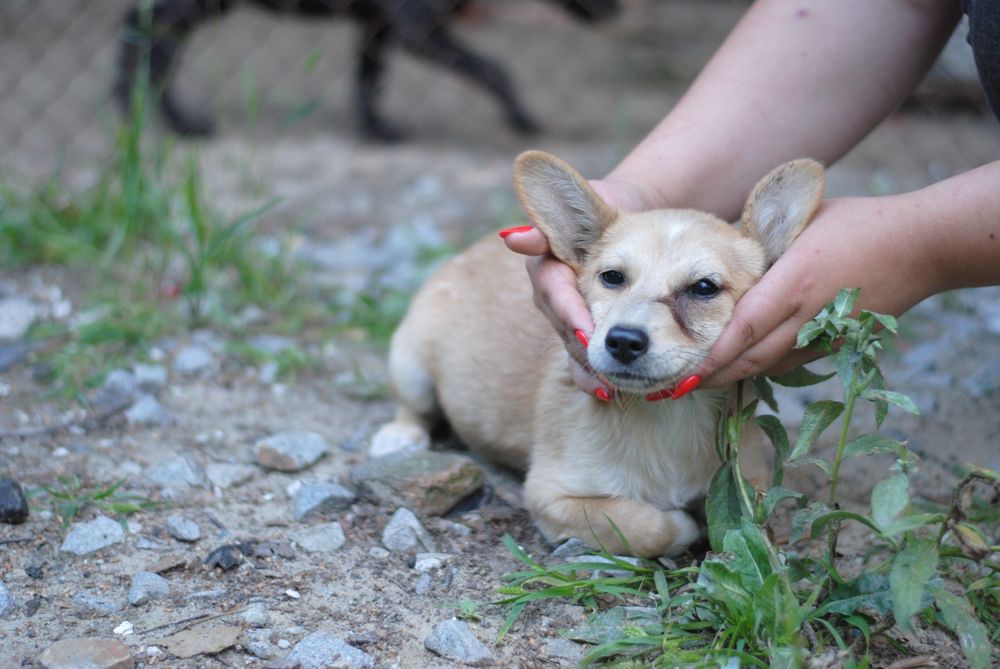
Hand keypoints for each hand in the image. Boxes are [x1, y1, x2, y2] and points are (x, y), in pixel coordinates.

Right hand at [501, 178, 655, 397]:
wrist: (633, 220)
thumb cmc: (609, 207)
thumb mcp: (589, 200)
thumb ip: (557, 215)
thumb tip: (516, 238)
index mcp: (548, 266)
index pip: (554, 293)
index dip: (570, 313)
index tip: (589, 331)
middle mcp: (552, 296)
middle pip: (564, 326)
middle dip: (584, 346)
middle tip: (606, 362)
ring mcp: (567, 318)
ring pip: (573, 347)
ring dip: (589, 367)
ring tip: (608, 382)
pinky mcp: (584, 333)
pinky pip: (584, 360)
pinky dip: (593, 376)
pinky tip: (607, 390)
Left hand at [694, 195, 937, 386]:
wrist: (922, 247)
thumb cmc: (859, 223)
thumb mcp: (802, 221)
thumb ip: (763, 241)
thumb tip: (723, 253)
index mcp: (794, 283)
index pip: (743, 330)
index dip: (711, 357)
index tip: (681, 372)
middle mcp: (807, 316)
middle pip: (751, 359)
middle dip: (711, 377)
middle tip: (673, 387)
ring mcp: (825, 334)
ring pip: (769, 365)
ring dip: (734, 375)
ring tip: (698, 380)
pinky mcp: (839, 343)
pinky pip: (791, 361)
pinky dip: (762, 366)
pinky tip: (740, 366)